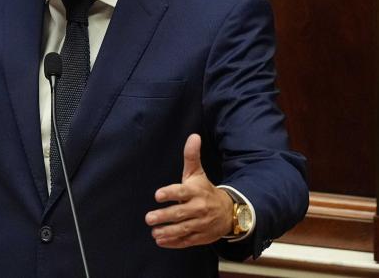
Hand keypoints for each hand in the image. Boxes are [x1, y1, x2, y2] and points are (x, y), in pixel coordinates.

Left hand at [145, 133, 233, 247]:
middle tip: (149, 218)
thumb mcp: (197, 173)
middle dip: (164, 216)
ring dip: (168, 231)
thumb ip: (191, 156)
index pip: (182, 192)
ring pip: (183, 229)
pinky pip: (187, 240)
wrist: (229, 211)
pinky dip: (174, 242)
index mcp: (196, 191)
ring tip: (154, 232)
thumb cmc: (205, 190)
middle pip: (180, 213)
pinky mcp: (201, 236)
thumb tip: (193, 136)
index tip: (157, 195)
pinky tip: (161, 241)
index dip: (170, 193)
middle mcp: (199, 208)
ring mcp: (200, 224)